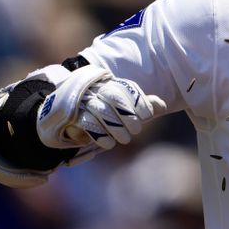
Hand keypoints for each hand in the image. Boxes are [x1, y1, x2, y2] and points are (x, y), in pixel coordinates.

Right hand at [37, 65, 166, 150]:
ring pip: (102, 112)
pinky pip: (87, 124)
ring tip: (125, 139)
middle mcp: (95, 90)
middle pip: (114, 98)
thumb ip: (142, 105)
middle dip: (128, 115)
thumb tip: (162, 106)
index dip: (139, 101)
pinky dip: (100, 136)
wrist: (67, 117)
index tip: (148, 115)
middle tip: (137, 130)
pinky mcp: (71, 116)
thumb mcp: (124, 108)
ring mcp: (82, 102)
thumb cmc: (104, 113)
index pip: (127, 88)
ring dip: (116, 128)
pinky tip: (109, 144)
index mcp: (110, 84)